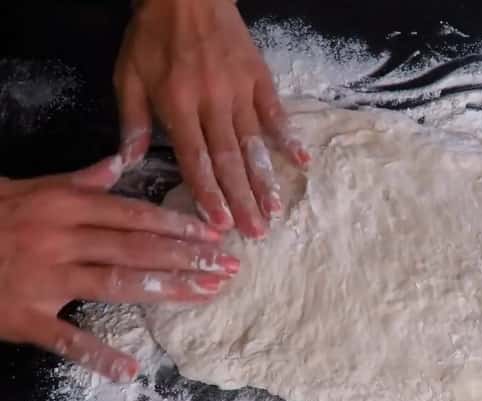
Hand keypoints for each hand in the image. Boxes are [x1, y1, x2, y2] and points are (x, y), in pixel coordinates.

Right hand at [0, 155, 239, 381]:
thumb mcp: (30, 188)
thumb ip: (79, 180)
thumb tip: (120, 162)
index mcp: (65, 206)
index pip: (134, 215)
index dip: (178, 225)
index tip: (215, 234)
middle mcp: (61, 239)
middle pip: (137, 248)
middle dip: (188, 257)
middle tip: (229, 267)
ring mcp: (44, 279)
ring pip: (115, 284)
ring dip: (165, 290)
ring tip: (206, 294)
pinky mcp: (24, 317)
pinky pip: (64, 338)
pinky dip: (96, 354)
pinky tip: (129, 368)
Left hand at [114, 0, 310, 239]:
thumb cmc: (153, 36)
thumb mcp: (128, 75)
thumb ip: (132, 120)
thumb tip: (129, 163)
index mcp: (177, 104)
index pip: (195, 158)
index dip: (208, 193)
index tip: (221, 224)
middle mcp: (211, 102)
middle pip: (228, 158)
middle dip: (242, 198)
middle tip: (255, 231)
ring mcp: (239, 90)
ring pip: (254, 142)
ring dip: (265, 178)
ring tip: (276, 210)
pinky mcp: (259, 77)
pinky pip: (276, 111)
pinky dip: (289, 136)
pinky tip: (302, 161)